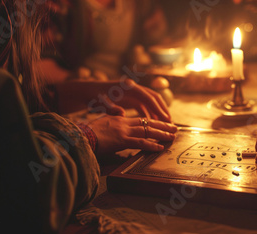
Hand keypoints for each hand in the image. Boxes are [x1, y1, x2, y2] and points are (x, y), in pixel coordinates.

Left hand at [56, 79, 171, 121]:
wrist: (86, 91)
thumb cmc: (93, 96)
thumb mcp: (100, 102)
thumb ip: (110, 108)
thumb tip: (121, 114)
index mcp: (128, 87)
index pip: (148, 97)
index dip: (158, 108)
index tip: (165, 118)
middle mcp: (133, 88)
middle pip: (154, 98)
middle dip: (163, 109)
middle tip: (170, 122)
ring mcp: (133, 93)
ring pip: (150, 102)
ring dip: (158, 112)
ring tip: (165, 124)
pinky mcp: (130, 98)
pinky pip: (144, 106)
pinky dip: (150, 114)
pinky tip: (153, 124)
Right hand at [87, 115, 176, 156]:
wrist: (76, 137)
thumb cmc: (85, 134)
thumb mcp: (100, 127)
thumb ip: (111, 127)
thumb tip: (117, 133)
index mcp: (117, 119)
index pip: (139, 118)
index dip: (152, 121)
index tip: (161, 123)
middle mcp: (122, 122)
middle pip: (147, 122)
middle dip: (162, 124)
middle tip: (174, 128)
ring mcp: (123, 131)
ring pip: (147, 130)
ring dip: (162, 134)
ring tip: (172, 136)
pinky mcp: (121, 140)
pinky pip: (140, 142)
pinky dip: (151, 145)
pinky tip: (160, 147)